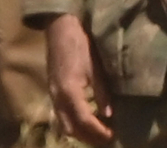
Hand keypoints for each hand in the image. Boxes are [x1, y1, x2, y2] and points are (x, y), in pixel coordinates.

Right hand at [44, 13, 112, 145]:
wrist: (60, 29)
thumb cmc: (81, 45)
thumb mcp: (96, 67)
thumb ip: (101, 92)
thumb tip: (109, 114)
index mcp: (69, 91)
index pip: (84, 121)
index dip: (98, 132)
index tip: (113, 137)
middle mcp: (57, 98)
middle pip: (71, 128)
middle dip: (89, 137)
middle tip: (108, 139)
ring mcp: (53, 95)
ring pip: (64, 124)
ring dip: (81, 133)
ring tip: (100, 134)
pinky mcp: (53, 92)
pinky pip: (62, 115)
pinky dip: (75, 123)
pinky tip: (89, 121)